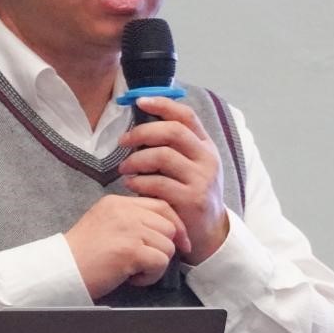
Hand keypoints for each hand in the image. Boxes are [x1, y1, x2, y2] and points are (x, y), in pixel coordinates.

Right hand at [64, 194, 189, 299]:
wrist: (62, 271)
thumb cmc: (81, 254)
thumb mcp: (104, 223)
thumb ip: (129, 219)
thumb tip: (162, 229)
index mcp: (118, 202)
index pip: (161, 206)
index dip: (174, 225)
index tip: (178, 242)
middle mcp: (124, 211)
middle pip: (169, 226)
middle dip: (164, 248)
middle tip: (144, 263)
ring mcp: (128, 229)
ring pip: (167, 246)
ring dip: (155, 264)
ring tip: (133, 271)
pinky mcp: (130, 250)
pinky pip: (160, 262)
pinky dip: (150, 276)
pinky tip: (131, 278)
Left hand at [118, 96, 229, 263]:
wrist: (210, 231)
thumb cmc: (192, 193)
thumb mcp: (192, 166)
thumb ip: (174, 148)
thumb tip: (140, 127)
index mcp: (205, 146)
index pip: (186, 116)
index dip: (162, 104)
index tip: (139, 101)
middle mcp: (207, 159)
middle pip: (172, 131)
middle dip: (141, 132)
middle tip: (123, 141)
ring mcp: (201, 179)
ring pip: (162, 156)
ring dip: (136, 160)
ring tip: (125, 168)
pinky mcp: (191, 200)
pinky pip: (158, 183)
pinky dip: (139, 181)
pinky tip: (131, 184)